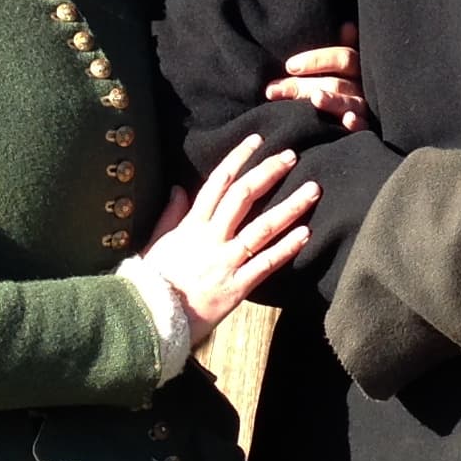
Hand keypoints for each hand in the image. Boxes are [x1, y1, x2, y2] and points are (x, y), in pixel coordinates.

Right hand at [140, 134, 318, 341]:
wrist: (148, 319)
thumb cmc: (152, 282)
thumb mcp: (155, 242)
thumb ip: (170, 214)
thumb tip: (178, 187)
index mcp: (191, 225)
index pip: (218, 181)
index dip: (238, 158)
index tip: (256, 140)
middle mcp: (211, 238)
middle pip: (244, 195)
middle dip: (268, 172)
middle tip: (291, 155)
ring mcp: (226, 262)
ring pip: (263, 227)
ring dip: (290, 206)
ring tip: (313, 189)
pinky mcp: (237, 287)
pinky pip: (266, 263)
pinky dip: (287, 248)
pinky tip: (306, 233)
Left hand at [264, 21, 365, 130]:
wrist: (377, 116)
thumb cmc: (350, 86)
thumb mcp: (349, 66)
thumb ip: (342, 51)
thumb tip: (346, 25)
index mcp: (359, 69)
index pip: (343, 58)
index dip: (318, 60)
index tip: (289, 66)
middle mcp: (365, 87)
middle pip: (337, 83)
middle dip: (304, 86)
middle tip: (275, 91)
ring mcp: (367, 108)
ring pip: (351, 103)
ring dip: (333, 100)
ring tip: (315, 99)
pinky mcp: (369, 128)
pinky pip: (366, 126)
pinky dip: (358, 123)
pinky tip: (347, 121)